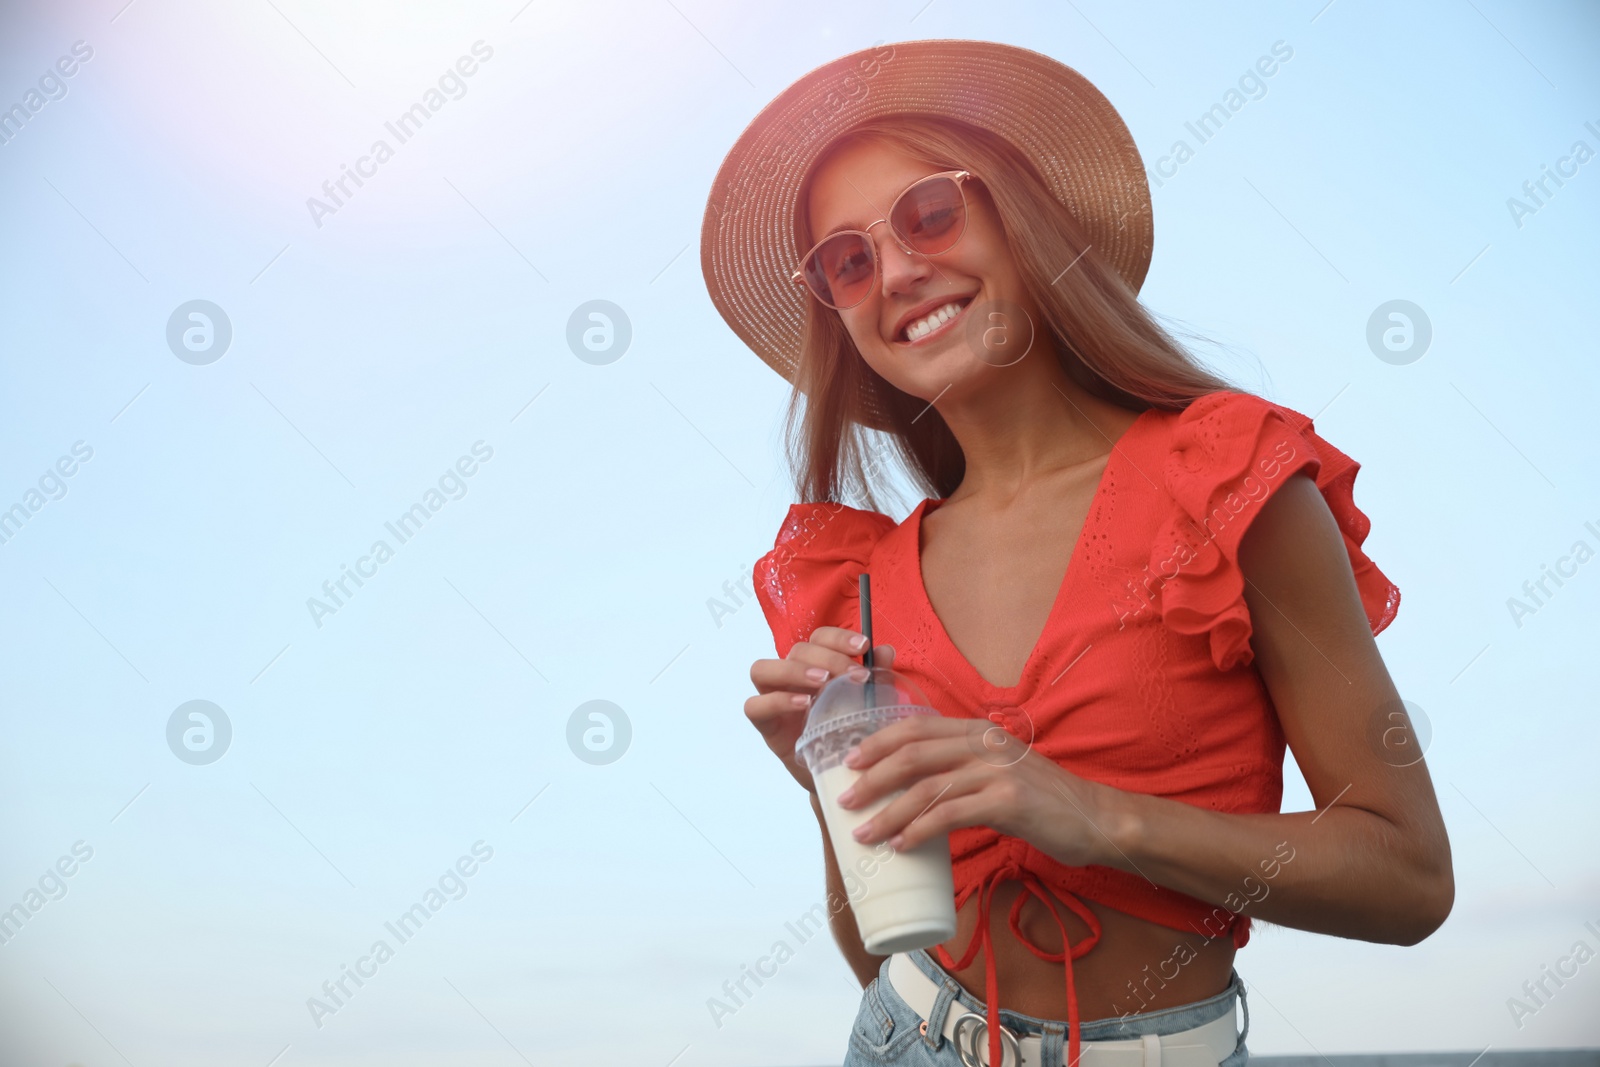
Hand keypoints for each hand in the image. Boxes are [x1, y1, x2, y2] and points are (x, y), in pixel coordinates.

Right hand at [745, 626, 895, 794]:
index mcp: (815, 666)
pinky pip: (755, 706)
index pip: (818, 637)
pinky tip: (804, 705)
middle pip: (796, 650)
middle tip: (853, 675)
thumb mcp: (868, 705)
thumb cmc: (852, 733)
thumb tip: (886, 651)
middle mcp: (790, 677)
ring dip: (794, 670)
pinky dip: (777, 701)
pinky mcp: (766, 726)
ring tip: (823, 682)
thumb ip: (876, 677)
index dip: (838, 637)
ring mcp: (773, 699)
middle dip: (826, 657)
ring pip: (762, 669)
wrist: (841, 776)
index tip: (863, 647)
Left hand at [835, 713, 1121, 866]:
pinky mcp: (1009, 802)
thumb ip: (961, 770)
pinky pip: (950, 815)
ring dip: (888, 812)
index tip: (849, 762)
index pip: (916, 726)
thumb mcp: (998, 772)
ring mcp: (998, 770)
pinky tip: (902, 845)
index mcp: (979, 731)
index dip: (878, 742)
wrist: (1097, 819)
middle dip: (872, 777)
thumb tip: (911, 788)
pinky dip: (919, 830)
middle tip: (844, 800)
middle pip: (913, 753)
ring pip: (926, 787)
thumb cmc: (1043, 802)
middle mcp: (985, 743)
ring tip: (863, 834)